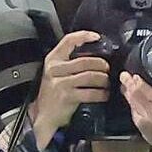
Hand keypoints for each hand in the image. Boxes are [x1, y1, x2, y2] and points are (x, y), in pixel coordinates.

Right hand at [30, 31, 108, 149]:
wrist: (43, 115)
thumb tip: (96, 53)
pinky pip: (91, 92)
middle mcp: (55, 69)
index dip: (84, 36)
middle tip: (108, 70)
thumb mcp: (56, 73)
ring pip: (91, 76)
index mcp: (53, 60)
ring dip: (104, 80)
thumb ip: (69, 61)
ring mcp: (60, 83)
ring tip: (106, 83)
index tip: (97, 37)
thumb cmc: (54, 92)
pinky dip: (101, 94)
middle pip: (86, 61)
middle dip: (102, 65)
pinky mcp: (67, 97)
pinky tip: (104, 95)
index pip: (68, 41)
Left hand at [121, 71, 151, 151]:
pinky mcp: (139, 124)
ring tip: (125, 81)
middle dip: (129, 84)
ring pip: (132, 102)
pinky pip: (132, 109)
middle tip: (125, 75)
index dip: (139, 83)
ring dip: (127, 91)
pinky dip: (129, 100)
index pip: (149, 92)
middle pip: (137, 96)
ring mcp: (146, 119)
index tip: (136, 75)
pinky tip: (128, 93)